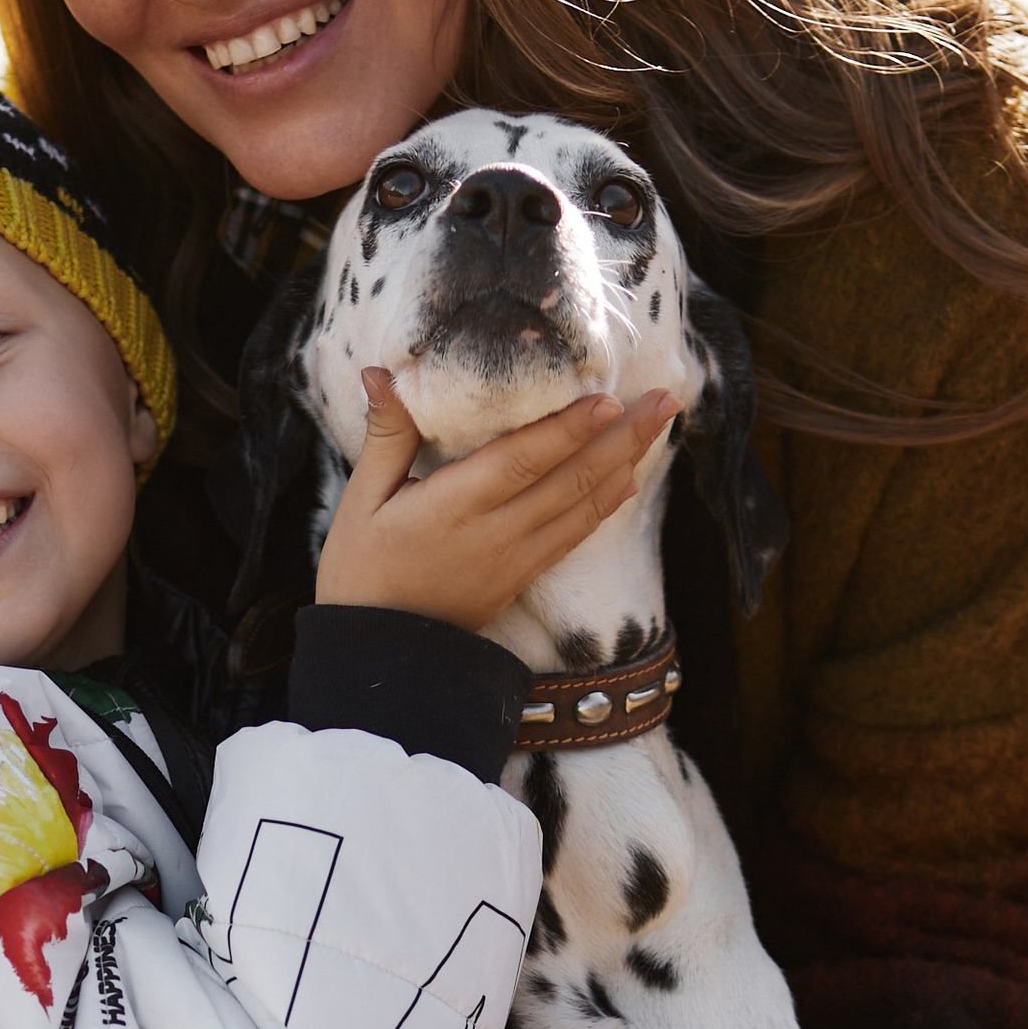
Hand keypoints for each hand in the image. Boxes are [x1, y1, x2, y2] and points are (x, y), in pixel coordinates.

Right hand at [315, 368, 676, 632]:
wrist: (379, 656)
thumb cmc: (361, 573)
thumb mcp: (362, 501)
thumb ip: (387, 435)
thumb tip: (382, 373)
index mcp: (453, 508)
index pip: (522, 461)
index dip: (568, 430)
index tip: (609, 398)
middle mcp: (496, 534)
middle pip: (571, 479)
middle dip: (622, 436)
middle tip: (666, 397)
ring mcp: (516, 559)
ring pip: (583, 505)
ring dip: (626, 462)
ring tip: (662, 424)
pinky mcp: (523, 576)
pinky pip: (574, 535)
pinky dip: (605, 504)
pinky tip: (629, 479)